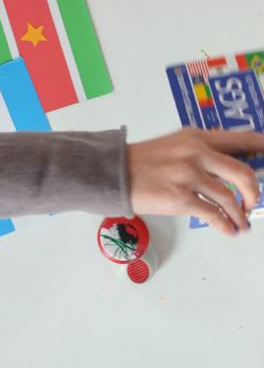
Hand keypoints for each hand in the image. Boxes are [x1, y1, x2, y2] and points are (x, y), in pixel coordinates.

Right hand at [128, 127, 263, 234]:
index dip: (260, 145)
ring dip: (240, 215)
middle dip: (253, 192)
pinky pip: (213, 215)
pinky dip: (226, 225)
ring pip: (229, 198)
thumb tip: (226, 167)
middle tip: (252, 203)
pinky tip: (229, 230)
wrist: (117, 171)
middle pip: (241, 172)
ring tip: (241, 223)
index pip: (237, 139)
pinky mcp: (181, 198)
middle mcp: (196, 152)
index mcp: (196, 137)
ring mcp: (189, 175)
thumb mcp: (176, 144)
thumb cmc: (145, 160)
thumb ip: (201, 151)